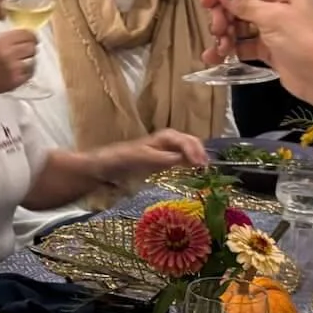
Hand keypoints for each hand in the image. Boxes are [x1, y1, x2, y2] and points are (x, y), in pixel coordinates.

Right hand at [0, 28, 37, 99]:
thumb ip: (3, 38)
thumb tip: (20, 35)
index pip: (26, 34)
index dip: (30, 35)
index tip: (31, 37)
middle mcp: (8, 54)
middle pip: (32, 46)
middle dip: (30, 46)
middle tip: (27, 48)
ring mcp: (13, 68)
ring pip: (33, 59)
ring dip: (29, 59)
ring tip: (23, 60)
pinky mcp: (16, 81)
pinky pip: (30, 73)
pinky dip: (28, 70)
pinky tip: (21, 69)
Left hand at [94, 128, 209, 179]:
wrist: (105, 167)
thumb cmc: (122, 160)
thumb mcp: (142, 158)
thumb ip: (161, 158)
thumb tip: (182, 159)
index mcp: (164, 137)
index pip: (185, 141)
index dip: (195, 151)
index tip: (202, 165)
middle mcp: (168, 142)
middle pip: (190, 144)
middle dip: (200, 153)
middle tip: (207, 169)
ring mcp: (166, 151)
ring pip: (188, 151)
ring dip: (197, 159)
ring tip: (205, 172)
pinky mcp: (163, 162)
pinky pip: (182, 161)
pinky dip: (190, 166)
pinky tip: (194, 175)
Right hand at [199, 0, 312, 102]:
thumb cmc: (304, 43)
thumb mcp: (273, 19)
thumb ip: (244, 2)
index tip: (204, 2)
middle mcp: (278, 1)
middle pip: (239, 1)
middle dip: (224, 15)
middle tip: (217, 31)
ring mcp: (272, 24)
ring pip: (238, 22)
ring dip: (225, 34)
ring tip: (220, 50)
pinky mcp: (268, 46)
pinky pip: (243, 42)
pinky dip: (230, 48)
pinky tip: (216, 58)